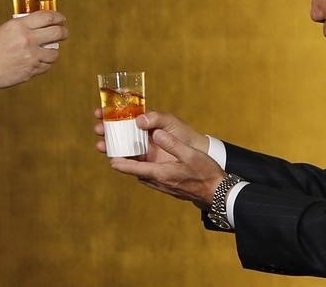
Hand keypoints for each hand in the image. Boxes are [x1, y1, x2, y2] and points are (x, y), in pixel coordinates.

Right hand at [0, 10, 67, 90]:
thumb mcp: (4, 30)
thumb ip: (21, 26)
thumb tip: (37, 25)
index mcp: (19, 26)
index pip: (47, 16)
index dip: (58, 17)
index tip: (61, 19)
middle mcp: (27, 40)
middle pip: (57, 33)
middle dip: (64, 32)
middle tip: (64, 33)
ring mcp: (31, 56)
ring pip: (55, 53)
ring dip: (54, 51)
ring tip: (50, 50)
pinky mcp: (31, 70)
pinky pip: (46, 66)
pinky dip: (45, 63)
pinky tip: (40, 61)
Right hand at [93, 109, 208, 157]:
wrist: (196, 154)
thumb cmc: (183, 134)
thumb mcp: (170, 122)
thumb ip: (155, 118)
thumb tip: (138, 120)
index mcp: (144, 121)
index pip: (123, 114)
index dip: (110, 112)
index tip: (99, 111)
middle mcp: (139, 134)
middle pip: (117, 130)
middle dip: (105, 128)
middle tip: (98, 128)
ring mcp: (140, 147)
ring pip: (119, 145)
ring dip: (108, 144)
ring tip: (101, 145)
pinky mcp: (144, 161)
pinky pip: (128, 159)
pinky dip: (118, 159)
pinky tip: (112, 158)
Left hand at [109, 128, 225, 208]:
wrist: (217, 192)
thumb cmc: (206, 173)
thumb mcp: (191, 155)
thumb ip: (173, 144)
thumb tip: (155, 134)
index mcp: (161, 174)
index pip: (134, 168)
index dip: (120, 161)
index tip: (108, 155)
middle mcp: (157, 181)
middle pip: (134, 169)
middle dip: (122, 158)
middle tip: (110, 146)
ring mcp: (161, 184)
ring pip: (140, 171)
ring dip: (131, 161)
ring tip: (122, 147)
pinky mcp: (166, 184)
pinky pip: (148, 173)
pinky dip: (141, 164)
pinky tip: (143, 154)